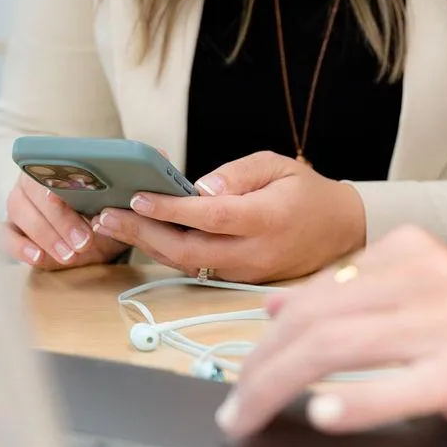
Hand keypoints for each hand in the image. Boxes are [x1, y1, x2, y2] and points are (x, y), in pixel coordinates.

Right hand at [0, 173, 126, 269]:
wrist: (102, 232)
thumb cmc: (108, 213)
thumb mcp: (118, 208)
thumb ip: (115, 204)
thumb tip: (112, 206)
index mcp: (59, 164)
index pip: (54, 166)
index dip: (64, 183)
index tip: (75, 201)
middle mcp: (33, 179)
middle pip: (35, 192)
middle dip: (61, 220)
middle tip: (84, 242)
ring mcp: (19, 202)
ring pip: (19, 211)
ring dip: (46, 235)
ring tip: (69, 255)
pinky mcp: (10, 226)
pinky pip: (4, 234)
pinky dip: (19, 246)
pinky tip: (38, 257)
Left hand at [94, 151, 365, 282]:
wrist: (340, 230)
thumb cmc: (306, 192)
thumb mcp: (277, 165)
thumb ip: (237, 174)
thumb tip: (197, 189)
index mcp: (268, 219)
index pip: (211, 217)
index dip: (171, 209)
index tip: (138, 198)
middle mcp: (257, 253)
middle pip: (190, 251)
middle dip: (143, 234)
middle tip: (105, 217)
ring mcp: (250, 273)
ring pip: (189, 265)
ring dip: (148, 247)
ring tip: (113, 226)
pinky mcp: (243, 281)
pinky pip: (200, 270)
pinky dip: (169, 254)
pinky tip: (145, 237)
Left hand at [214, 227, 446, 446]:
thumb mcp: (434, 298)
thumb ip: (361, 296)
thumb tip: (278, 309)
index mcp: (416, 253)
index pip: (317, 294)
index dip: (266, 338)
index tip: (241, 373)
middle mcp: (430, 280)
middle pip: (316, 321)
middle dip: (259, 368)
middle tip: (232, 409)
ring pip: (338, 349)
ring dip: (279, 389)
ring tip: (248, 420)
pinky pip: (397, 389)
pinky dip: (355, 405)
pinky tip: (322, 418)